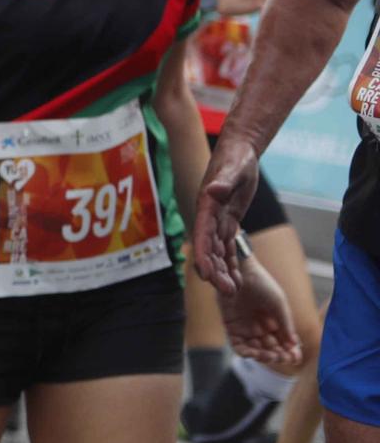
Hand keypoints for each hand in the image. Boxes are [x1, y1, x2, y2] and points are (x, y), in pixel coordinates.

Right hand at [194, 138, 261, 295]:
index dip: (204, 256)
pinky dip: (231, 261)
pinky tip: (238, 278)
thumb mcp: (234, 168)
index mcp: (207, 205)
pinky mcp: (228, 220)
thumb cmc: (237, 157)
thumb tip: (212, 191)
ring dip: (223, 270)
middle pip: (209, 248)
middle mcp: (208, 215)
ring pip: (218, 251)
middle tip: (228, 292)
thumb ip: (224, 181)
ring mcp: (217, 219)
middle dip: (216, 270)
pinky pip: (227, 245)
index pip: (202, 235)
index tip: (207, 276)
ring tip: (233, 291)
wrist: (240, 150)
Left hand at [220, 255, 302, 368]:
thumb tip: (294, 344)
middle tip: (282, 356)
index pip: (284, 345)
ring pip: (256, 351)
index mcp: (275, 324)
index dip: (290, 353)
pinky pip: (238, 345)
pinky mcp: (231, 327)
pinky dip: (246, 352)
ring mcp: (246, 329)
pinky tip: (254, 353)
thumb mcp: (278, 304)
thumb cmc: (261, 284)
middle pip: (271, 351)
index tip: (295, 357)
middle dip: (277, 356)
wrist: (240, 271)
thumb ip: (285, 324)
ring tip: (269, 355)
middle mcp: (261, 329)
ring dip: (263, 356)